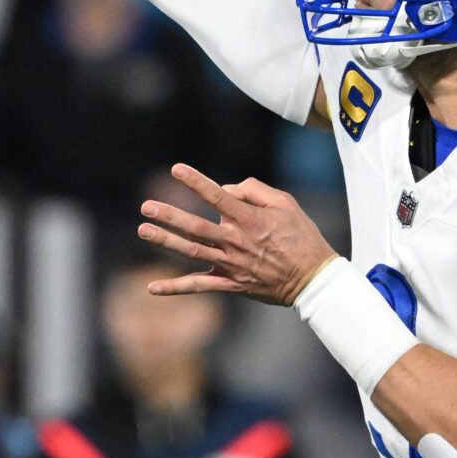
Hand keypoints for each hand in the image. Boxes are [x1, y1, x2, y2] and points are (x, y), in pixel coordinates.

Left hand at [137, 165, 339, 305]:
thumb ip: (255, 190)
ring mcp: (231, 264)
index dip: (196, 181)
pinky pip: (199, 286)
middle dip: (169, 215)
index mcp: (248, 219)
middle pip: (195, 226)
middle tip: (146, 206)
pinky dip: (174, 288)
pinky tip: (152, 287)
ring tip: (143, 230)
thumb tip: (227, 188)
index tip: (177, 169)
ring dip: (165, 241)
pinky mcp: (231, 284)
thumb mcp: (286, 203)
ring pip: (191, 251)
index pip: (217, 196)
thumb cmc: (301, 236)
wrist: (313, 279)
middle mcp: (235, 241)